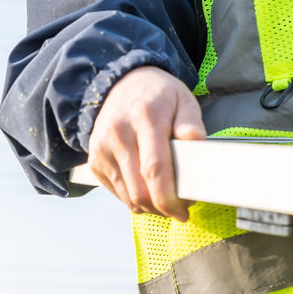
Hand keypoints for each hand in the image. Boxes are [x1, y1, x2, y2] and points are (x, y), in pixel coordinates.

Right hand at [86, 66, 205, 220]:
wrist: (121, 83)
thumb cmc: (157, 95)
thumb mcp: (183, 99)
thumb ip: (191, 125)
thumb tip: (197, 151)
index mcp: (145, 116)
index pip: (155, 168)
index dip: (169, 198)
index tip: (183, 210)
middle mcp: (119, 132)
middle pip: (139, 190)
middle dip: (163, 208)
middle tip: (181, 207)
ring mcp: (102, 147)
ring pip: (128, 197)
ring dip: (150, 207)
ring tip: (166, 197)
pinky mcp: (95, 160)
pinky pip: (117, 193)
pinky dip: (135, 199)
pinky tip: (148, 188)